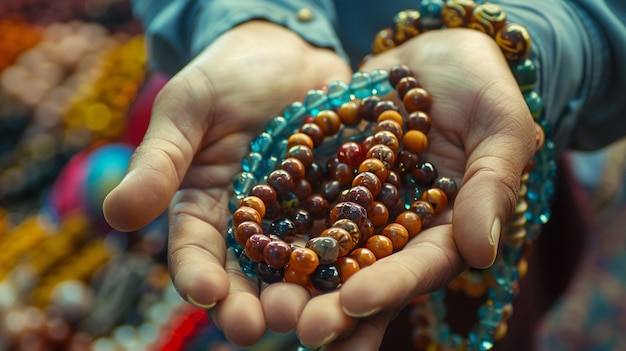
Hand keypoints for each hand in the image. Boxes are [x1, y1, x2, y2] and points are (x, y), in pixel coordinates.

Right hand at [102, 21, 350, 346]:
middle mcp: (251, 224)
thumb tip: (117, 214)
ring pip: (297, 266)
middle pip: (248, 274)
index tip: (205, 293)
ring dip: (300, 295)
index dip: (197, 275)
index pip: (195, 251)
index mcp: (204, 207)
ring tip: (307, 319)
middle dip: (250, 304)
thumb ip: (160, 161)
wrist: (287, 52)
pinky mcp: (339, 204)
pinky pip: (344, 235)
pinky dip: (348, 259)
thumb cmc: (226, 76)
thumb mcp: (187, 109)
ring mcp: (297, 218)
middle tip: (258, 327)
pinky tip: (355, 278)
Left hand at [294, 28, 538, 348]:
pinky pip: (301, 211)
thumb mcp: (499, 127)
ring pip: (328, 255)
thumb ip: (492, 185)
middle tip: (302, 329)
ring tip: (268, 307)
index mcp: (446, 229)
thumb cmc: (480, 85)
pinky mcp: (327, 185)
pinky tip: (250, 251)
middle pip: (368, 277)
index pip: (421, 267)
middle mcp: (398, 230)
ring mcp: (360, 210)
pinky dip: (279, 231)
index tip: (355, 302)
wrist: (433, 53)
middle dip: (336, 308)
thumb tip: (482, 253)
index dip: (390, 286)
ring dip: (299, 283)